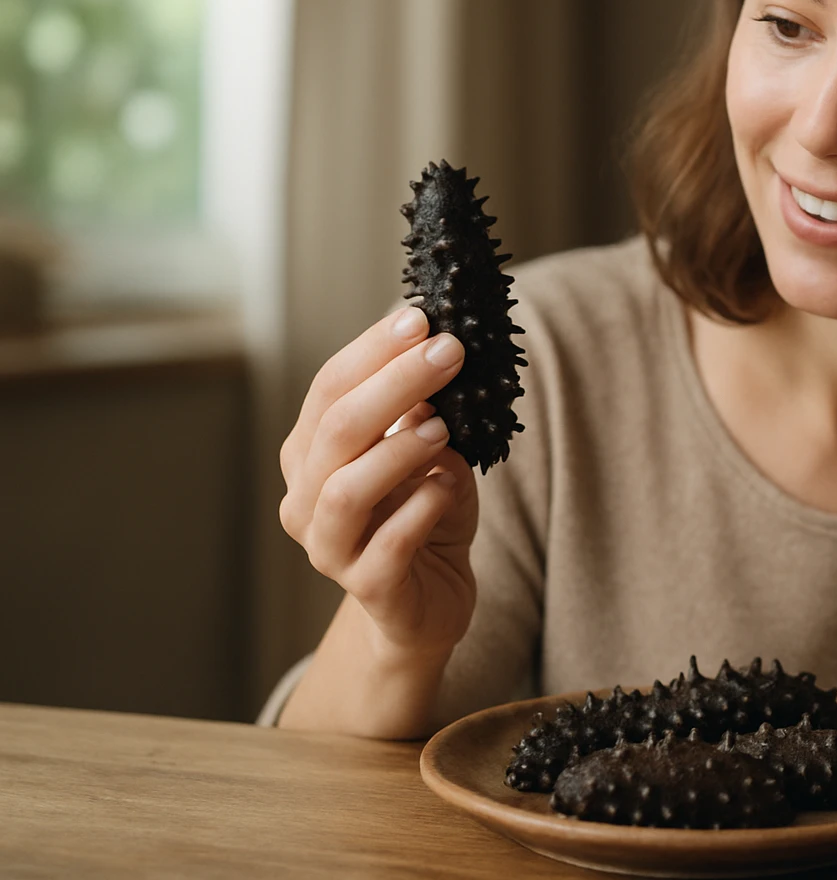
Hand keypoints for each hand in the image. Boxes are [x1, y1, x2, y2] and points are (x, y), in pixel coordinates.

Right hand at [279, 306, 479, 659]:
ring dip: (396, 450)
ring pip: (345, 489)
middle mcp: (307, 498)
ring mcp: (329, 547)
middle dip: (393, 383)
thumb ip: (424, 412)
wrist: (430, 602)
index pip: (329, 388)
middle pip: (336, 429)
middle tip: (447, 352)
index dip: (372, 350)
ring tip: (441, 427)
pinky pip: (387, 545)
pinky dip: (420, 509)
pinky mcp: (368, 588)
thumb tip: (437, 354)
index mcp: (312, 454)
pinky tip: (446, 487)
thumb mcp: (429, 453)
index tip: (420, 318)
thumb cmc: (424, 516)